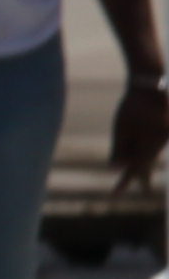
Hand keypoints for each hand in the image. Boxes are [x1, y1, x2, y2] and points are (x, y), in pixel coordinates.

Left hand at [112, 67, 162, 191]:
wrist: (150, 84)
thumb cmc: (132, 106)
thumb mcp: (121, 128)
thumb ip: (118, 150)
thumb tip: (116, 169)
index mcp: (150, 143)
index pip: (136, 167)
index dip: (125, 181)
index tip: (115, 194)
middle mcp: (162, 142)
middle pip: (147, 162)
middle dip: (139, 175)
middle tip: (140, 191)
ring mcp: (166, 136)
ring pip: (152, 153)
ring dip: (142, 161)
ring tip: (136, 169)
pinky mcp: (166, 130)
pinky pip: (155, 145)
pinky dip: (148, 150)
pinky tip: (141, 154)